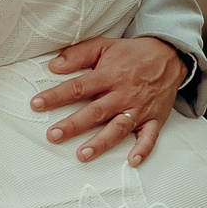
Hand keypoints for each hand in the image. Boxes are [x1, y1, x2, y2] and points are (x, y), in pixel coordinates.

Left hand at [32, 35, 188, 166]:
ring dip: (102, 142)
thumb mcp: (104, 46)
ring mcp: (140, 108)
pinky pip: (150, 136)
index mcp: (109, 75)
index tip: (36, 104)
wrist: (170, 55)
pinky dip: (143, 150)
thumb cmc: (131, 54)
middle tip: (53, 136)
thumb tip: (53, 66)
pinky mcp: (155, 118)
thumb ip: (78, 55)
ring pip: (119, 127)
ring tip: (83, 154)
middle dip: (73, 124)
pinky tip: (132, 161)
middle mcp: (124, 94)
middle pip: (96, 111)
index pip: (79, 87)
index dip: (56, 96)